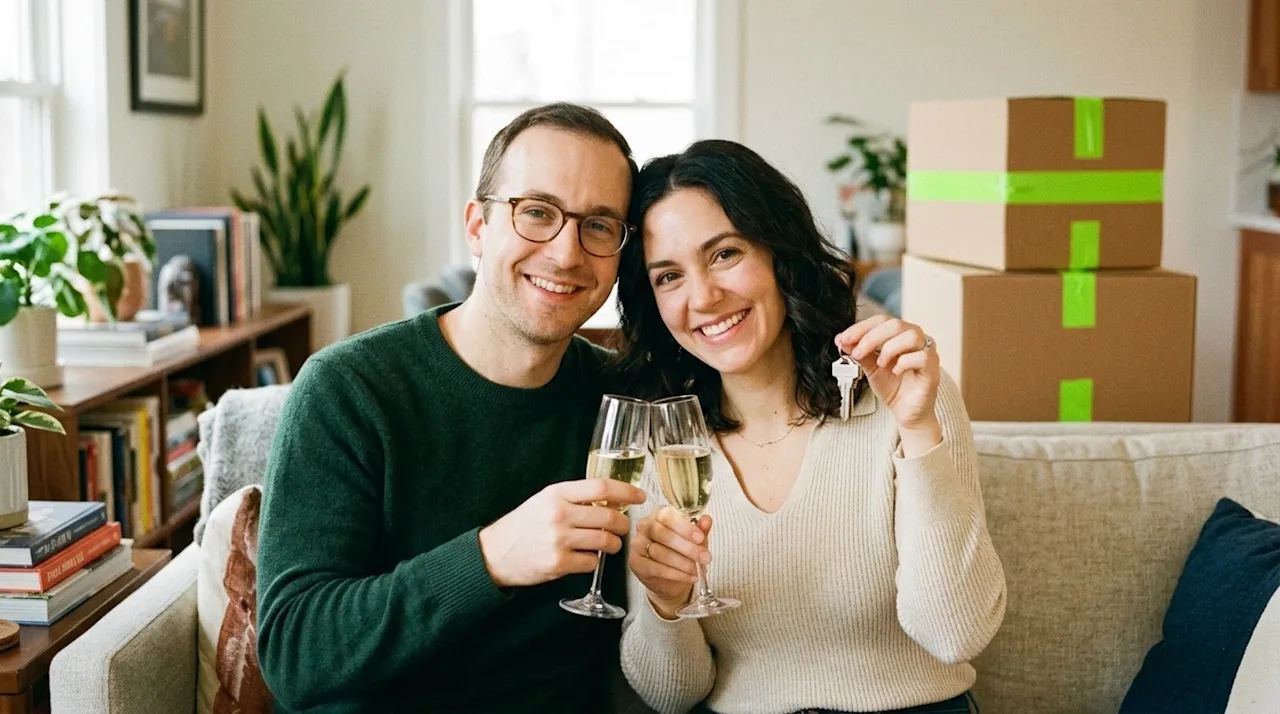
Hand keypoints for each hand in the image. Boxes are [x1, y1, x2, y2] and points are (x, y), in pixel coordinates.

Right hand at [478, 479, 646, 587]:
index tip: (640, 496)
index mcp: (557, 494)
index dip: (626, 491)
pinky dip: (594, 561)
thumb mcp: (545, 500)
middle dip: (623, 524)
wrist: (495, 553)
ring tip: (609, 544)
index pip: (601, 487)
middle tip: (623, 527)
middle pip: (609, 516)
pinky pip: (592, 562)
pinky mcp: (558, 563)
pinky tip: (585, 557)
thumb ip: (574, 498)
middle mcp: (559, 514)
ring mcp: (559, 540)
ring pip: (605, 541)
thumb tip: (611, 499)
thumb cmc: (524, 524)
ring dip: (613, 544)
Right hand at [629, 506, 711, 618]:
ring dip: (683, 563)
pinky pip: (656, 568)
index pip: (668, 516)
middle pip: (663, 534)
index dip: (685, 527)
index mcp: (659, 513)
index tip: (700, 538)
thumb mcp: (695, 541)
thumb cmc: (682, 553)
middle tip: (705, 557)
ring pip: (660, 553)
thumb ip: (700, 530)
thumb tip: (707, 520)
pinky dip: (676, 574)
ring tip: (697, 569)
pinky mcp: (635, 563)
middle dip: (687, 547)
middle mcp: (644, 525)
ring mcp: (637, 544)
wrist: (670, 579)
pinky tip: (690, 577)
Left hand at [834, 315, 940, 434]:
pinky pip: (922, 356)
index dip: (861, 328)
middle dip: (871, 337)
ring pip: (912, 336)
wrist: (905, 412)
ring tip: (880, 364)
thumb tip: (842, 340)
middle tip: (857, 353)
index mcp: (900, 334)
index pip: (881, 320)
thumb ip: (859, 353)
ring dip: (890, 348)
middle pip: (895, 324)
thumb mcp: (870, 368)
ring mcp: (927, 352)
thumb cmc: (892, 387)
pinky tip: (895, 371)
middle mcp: (915, 339)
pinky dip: (904, 362)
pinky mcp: (933, 368)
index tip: (843, 339)